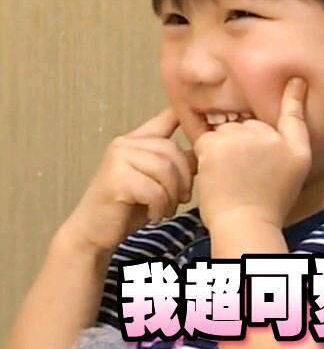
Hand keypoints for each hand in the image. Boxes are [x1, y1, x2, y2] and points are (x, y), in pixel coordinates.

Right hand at [60, 108, 196, 252]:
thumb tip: (204, 150)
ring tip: (166, 209)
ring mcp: (118, 158)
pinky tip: (155, 215)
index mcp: (137, 139)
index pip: (167, 117)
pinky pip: (154, 189)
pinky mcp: (117, 179)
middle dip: (184, 178)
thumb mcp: (157, 181)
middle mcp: (125, 143)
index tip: (203, 123)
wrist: (93, 233)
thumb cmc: (128, 207)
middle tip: (182, 199)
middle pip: (172, 150)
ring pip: (165, 169)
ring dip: (172, 195)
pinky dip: (160, 206)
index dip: (186, 115)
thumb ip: (174, 163)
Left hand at [192, 77, 311, 231]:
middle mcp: (262, 131)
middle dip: (244, 140)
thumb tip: (297, 81)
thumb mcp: (298, 160)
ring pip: (226, 130)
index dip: (284, 104)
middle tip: (248, 170)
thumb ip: (297, 121)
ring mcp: (236, 137)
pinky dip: (208, 153)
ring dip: (225, 147)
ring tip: (232, 174)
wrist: (246, 223)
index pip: (283, 112)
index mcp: (286, 137)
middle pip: (247, 124)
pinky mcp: (212, 146)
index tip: (288, 92)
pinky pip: (207, 138)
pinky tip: (217, 172)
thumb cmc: (274, 197)